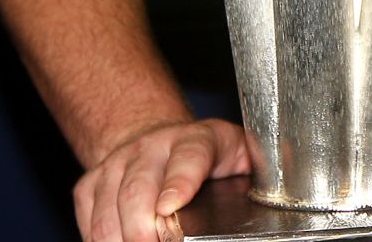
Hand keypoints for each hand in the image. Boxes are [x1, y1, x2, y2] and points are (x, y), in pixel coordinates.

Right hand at [72, 118, 252, 241]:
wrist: (157, 140)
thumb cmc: (208, 159)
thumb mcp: (241, 158)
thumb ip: (257, 172)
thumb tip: (282, 194)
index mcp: (200, 140)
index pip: (189, 156)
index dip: (179, 181)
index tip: (170, 207)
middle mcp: (154, 146)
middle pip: (138, 189)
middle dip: (141, 228)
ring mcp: (119, 163)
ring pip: (109, 208)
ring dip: (119, 238)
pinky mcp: (91, 183)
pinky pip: (89, 217)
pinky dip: (100, 239)